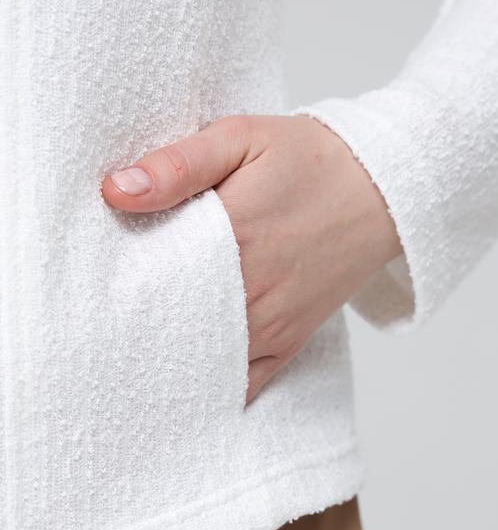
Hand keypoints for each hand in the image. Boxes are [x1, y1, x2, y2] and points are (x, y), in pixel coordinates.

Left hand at [101, 114, 401, 402]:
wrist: (384, 189)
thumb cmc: (310, 159)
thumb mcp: (242, 137)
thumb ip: (179, 164)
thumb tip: (116, 190)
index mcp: (233, 234)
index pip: (154, 275)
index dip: (113, 287)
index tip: (80, 290)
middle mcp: (252, 289)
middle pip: (170, 326)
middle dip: (130, 329)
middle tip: (88, 332)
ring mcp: (273, 322)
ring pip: (202, 362)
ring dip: (162, 361)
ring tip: (120, 360)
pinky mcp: (291, 339)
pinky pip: (244, 382)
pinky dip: (209, 389)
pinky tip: (176, 392)